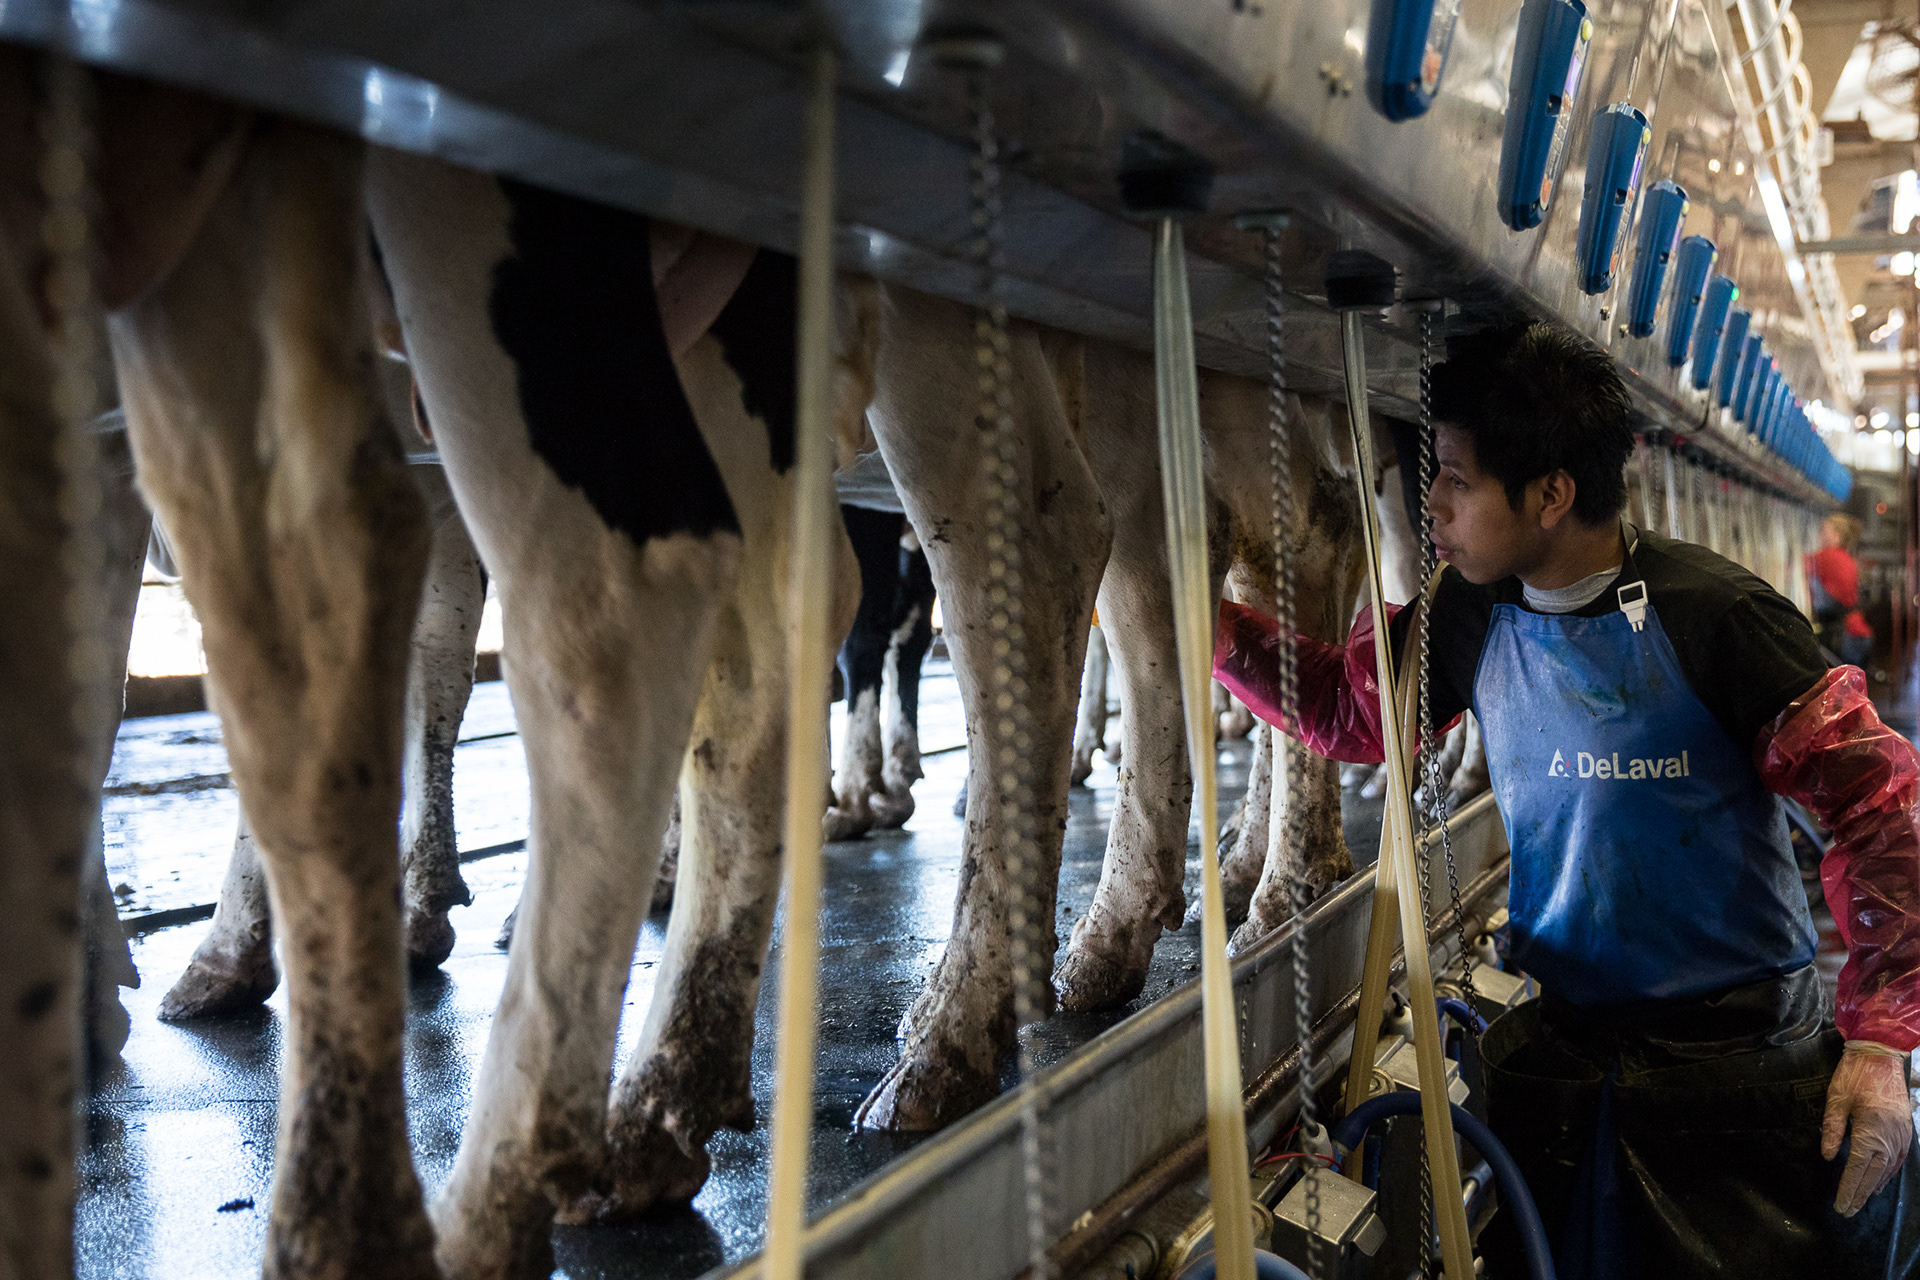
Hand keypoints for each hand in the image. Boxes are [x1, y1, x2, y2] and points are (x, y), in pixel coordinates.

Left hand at [1822, 1041, 1913, 1215]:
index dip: (1848, 1189)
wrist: (1881, 1055)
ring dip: (1873, 1187)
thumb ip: (1831, 1129)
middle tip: (1847, 1211)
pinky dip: (1888, 1173)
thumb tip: (1827, 1157)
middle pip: (1873, 1174)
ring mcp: (1902, 1135)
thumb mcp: (1835, 1099)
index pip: (1857, 1168)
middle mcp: (1890, 1138)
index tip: (1840, 1205)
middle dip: (1859, 1194)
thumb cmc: (1854, 1075)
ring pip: (1888, 1169)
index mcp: (1870, 1130)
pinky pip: (1899, 1159)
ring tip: (1859, 1201)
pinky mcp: (1906, 1130)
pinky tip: (1879, 1181)